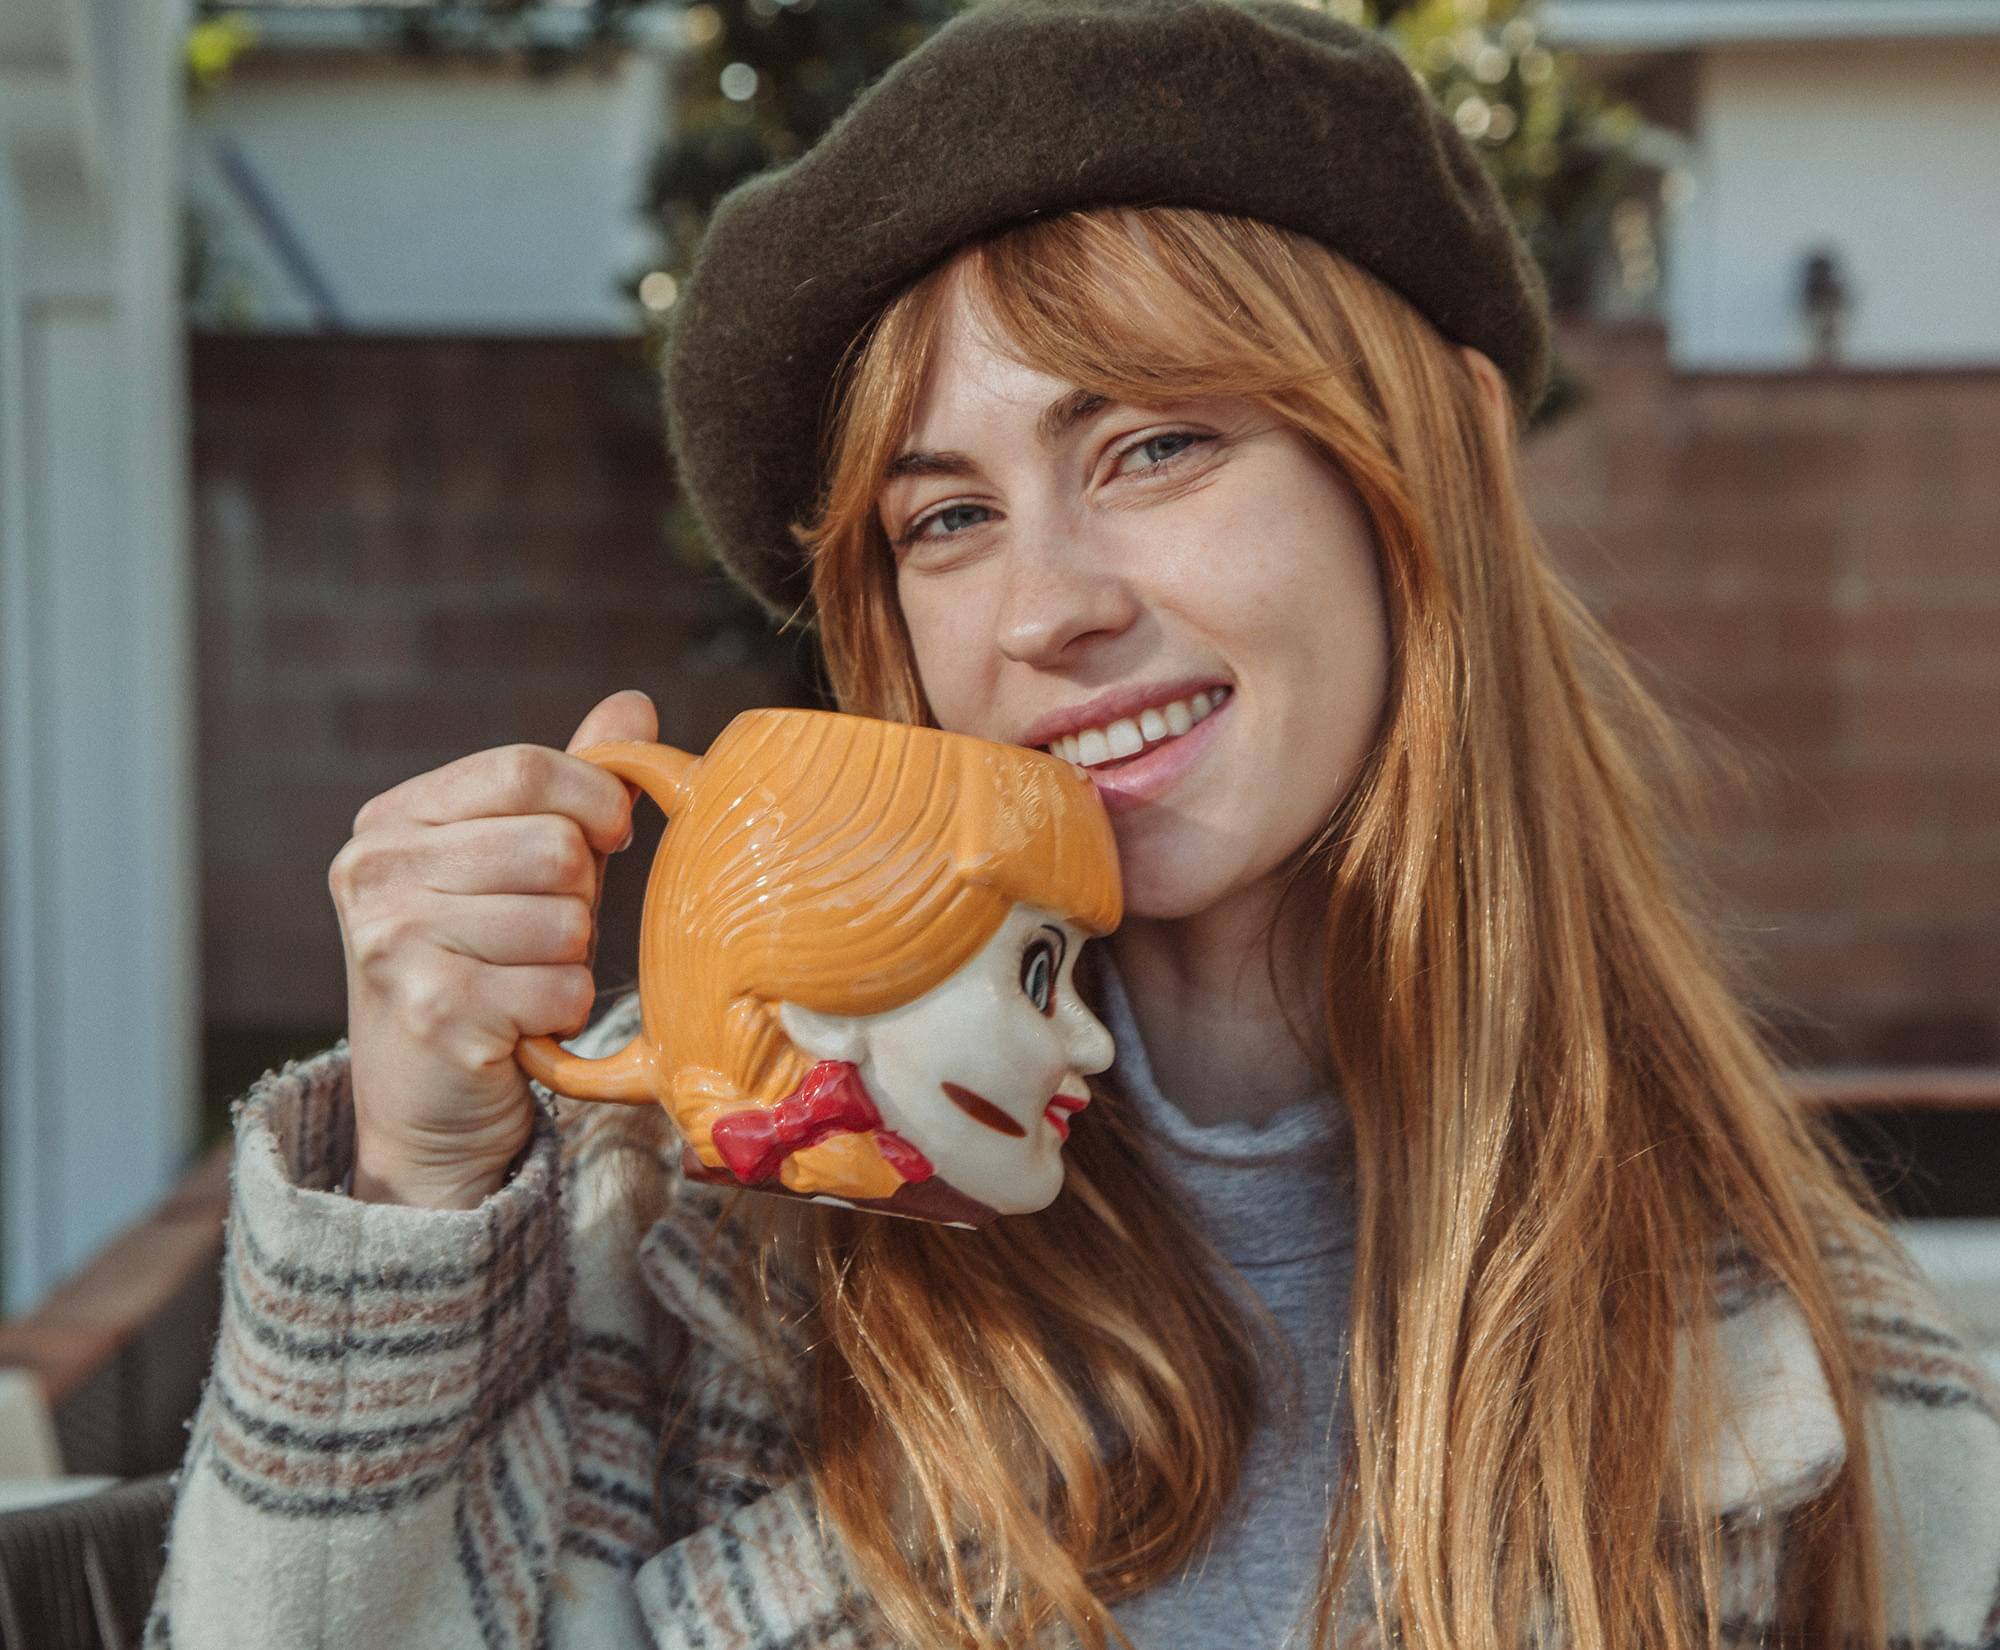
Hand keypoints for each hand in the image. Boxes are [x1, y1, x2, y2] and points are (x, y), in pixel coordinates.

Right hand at [328, 689, 657, 1206]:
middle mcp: (376, 870)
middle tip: (543, 937)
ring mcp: (394, 941)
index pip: (526, 767)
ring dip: (571, 962)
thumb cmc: (487, 967)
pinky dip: (563, 1014)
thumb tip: (634, 705)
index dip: (595, 801)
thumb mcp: (521, 865)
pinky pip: (562, 988)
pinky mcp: (431, 1011)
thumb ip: (571, 786)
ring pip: (567, 920)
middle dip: (580, 898)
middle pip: (554, 845)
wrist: (427, 1106)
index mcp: (393, 819)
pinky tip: (520, 1025)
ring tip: (523, 981)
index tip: (610, 838)